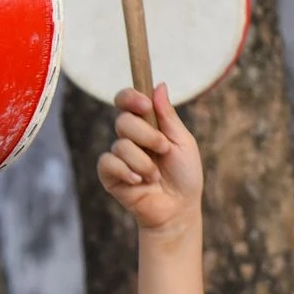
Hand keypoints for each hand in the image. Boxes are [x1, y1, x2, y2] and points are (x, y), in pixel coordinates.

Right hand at [97, 84, 201, 234]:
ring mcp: (118, 156)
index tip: (145, 105)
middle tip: (164, 150)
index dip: (131, 98)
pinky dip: (127, 172)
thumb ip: (168, 116)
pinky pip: (109, 162)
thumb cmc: (184, 175)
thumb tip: (159, 85)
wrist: (179, 208)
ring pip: (121, 145)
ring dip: (144, 162)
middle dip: (148, 136)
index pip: (127, 101)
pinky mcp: (109, 175)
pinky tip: (139, 182)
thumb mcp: (182, 142)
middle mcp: (129, 138)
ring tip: (155, 176)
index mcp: (147, 125)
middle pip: (124, 121)